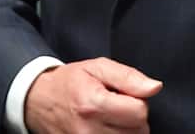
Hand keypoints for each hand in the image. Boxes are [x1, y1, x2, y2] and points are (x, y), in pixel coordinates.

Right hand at [23, 56, 162, 132]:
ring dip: (127, 131)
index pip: (139, 112)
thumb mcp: (97, 67)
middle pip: (138, 131)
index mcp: (94, 103)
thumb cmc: (70, 82)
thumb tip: (154, 87)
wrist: (39, 101)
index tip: (124, 95)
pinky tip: (107, 129)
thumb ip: (128, 77)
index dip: (137, 100)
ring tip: (110, 118)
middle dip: (133, 117)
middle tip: (117, 106)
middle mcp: (89, 130)